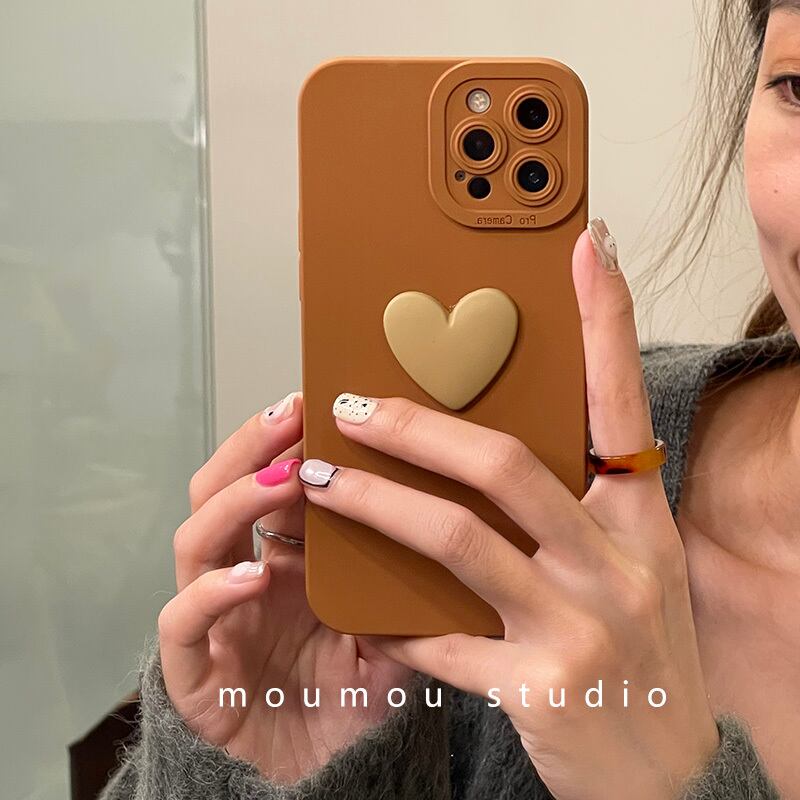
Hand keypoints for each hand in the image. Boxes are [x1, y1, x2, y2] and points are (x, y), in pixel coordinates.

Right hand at [157, 393, 409, 782]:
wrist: (329, 779)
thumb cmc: (355, 700)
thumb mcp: (392, 627)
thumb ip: (405, 578)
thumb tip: (452, 513)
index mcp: (288, 560)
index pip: (276, 481)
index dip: (294, 440)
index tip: (330, 403)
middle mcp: (245, 575)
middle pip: (225, 489)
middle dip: (254, 445)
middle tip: (295, 412)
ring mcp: (214, 617)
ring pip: (196, 539)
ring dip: (236, 500)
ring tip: (283, 478)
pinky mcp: (193, 671)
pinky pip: (183, 621)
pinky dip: (212, 592)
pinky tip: (253, 575)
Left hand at [300, 224, 719, 799]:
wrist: (670, 777)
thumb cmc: (640, 657)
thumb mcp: (629, 571)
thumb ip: (574, 516)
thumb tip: (487, 455)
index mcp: (640, 525)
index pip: (621, 405)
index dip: (606, 323)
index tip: (583, 249)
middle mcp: (616, 564)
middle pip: (506, 464)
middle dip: (420, 426)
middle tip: (355, 406)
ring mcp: (579, 626)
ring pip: (457, 540)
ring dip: (378, 504)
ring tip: (324, 481)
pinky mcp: (539, 688)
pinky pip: (442, 641)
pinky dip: (396, 621)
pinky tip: (363, 609)